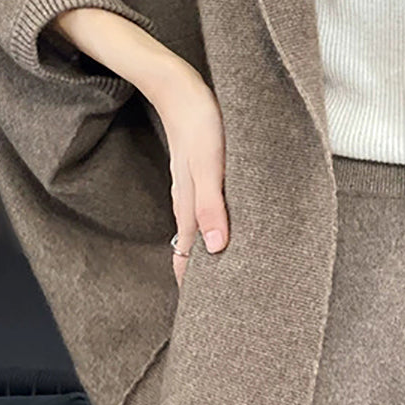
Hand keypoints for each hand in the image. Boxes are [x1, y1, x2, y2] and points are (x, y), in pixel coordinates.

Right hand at [149, 64, 228, 290]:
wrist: (180, 88)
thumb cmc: (201, 124)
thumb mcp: (210, 166)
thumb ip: (211, 206)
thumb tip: (214, 249)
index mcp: (188, 207)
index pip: (187, 259)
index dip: (193, 287)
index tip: (203, 317)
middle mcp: (187, 202)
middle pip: (192, 249)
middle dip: (202, 277)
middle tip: (220, 304)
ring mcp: (191, 188)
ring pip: (198, 230)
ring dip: (207, 252)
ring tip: (224, 274)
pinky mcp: (199, 173)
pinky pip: (203, 210)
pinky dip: (212, 227)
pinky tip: (224, 226)